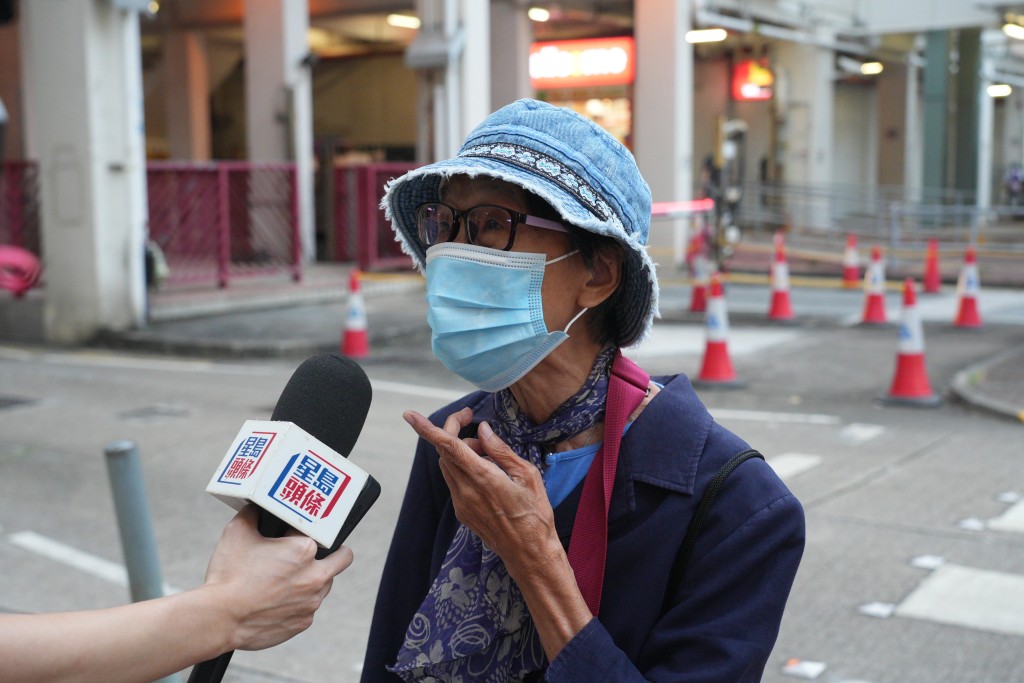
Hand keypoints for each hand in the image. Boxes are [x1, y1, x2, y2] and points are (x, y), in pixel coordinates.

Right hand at [201, 505, 353, 650]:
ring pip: (325, 585)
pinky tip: (278, 600)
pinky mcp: (303, 622)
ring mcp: (311, 602)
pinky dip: (298, 602)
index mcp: (304, 550)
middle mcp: (316, 576)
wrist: (219, 618)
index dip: (301, 532)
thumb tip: (256, 507)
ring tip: (288, 579)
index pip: (318, 531)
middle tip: (318, 552)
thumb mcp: (238, 532)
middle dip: (334, 553)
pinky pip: (308, 608)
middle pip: (343, 558)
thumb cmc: (229, 575)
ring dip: (313, 579)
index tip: (291, 535)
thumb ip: (252, 514)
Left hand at [402, 409, 561, 575]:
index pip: (448, 446)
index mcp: (483, 478)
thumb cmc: (535, 513)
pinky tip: (486, 474)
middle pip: (445, 452)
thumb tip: (483, 430)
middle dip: (456, 434)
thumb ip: (501, 450)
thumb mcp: (527, 475)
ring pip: (447, 466)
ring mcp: (461, 503)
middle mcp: (466, 491)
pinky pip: (454, 482)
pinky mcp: (462, 512)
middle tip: (480, 432)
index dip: (426, 428)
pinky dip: (463, 469)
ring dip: (460, 452)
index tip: (410, 415)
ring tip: (488, 455)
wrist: (529, 552)